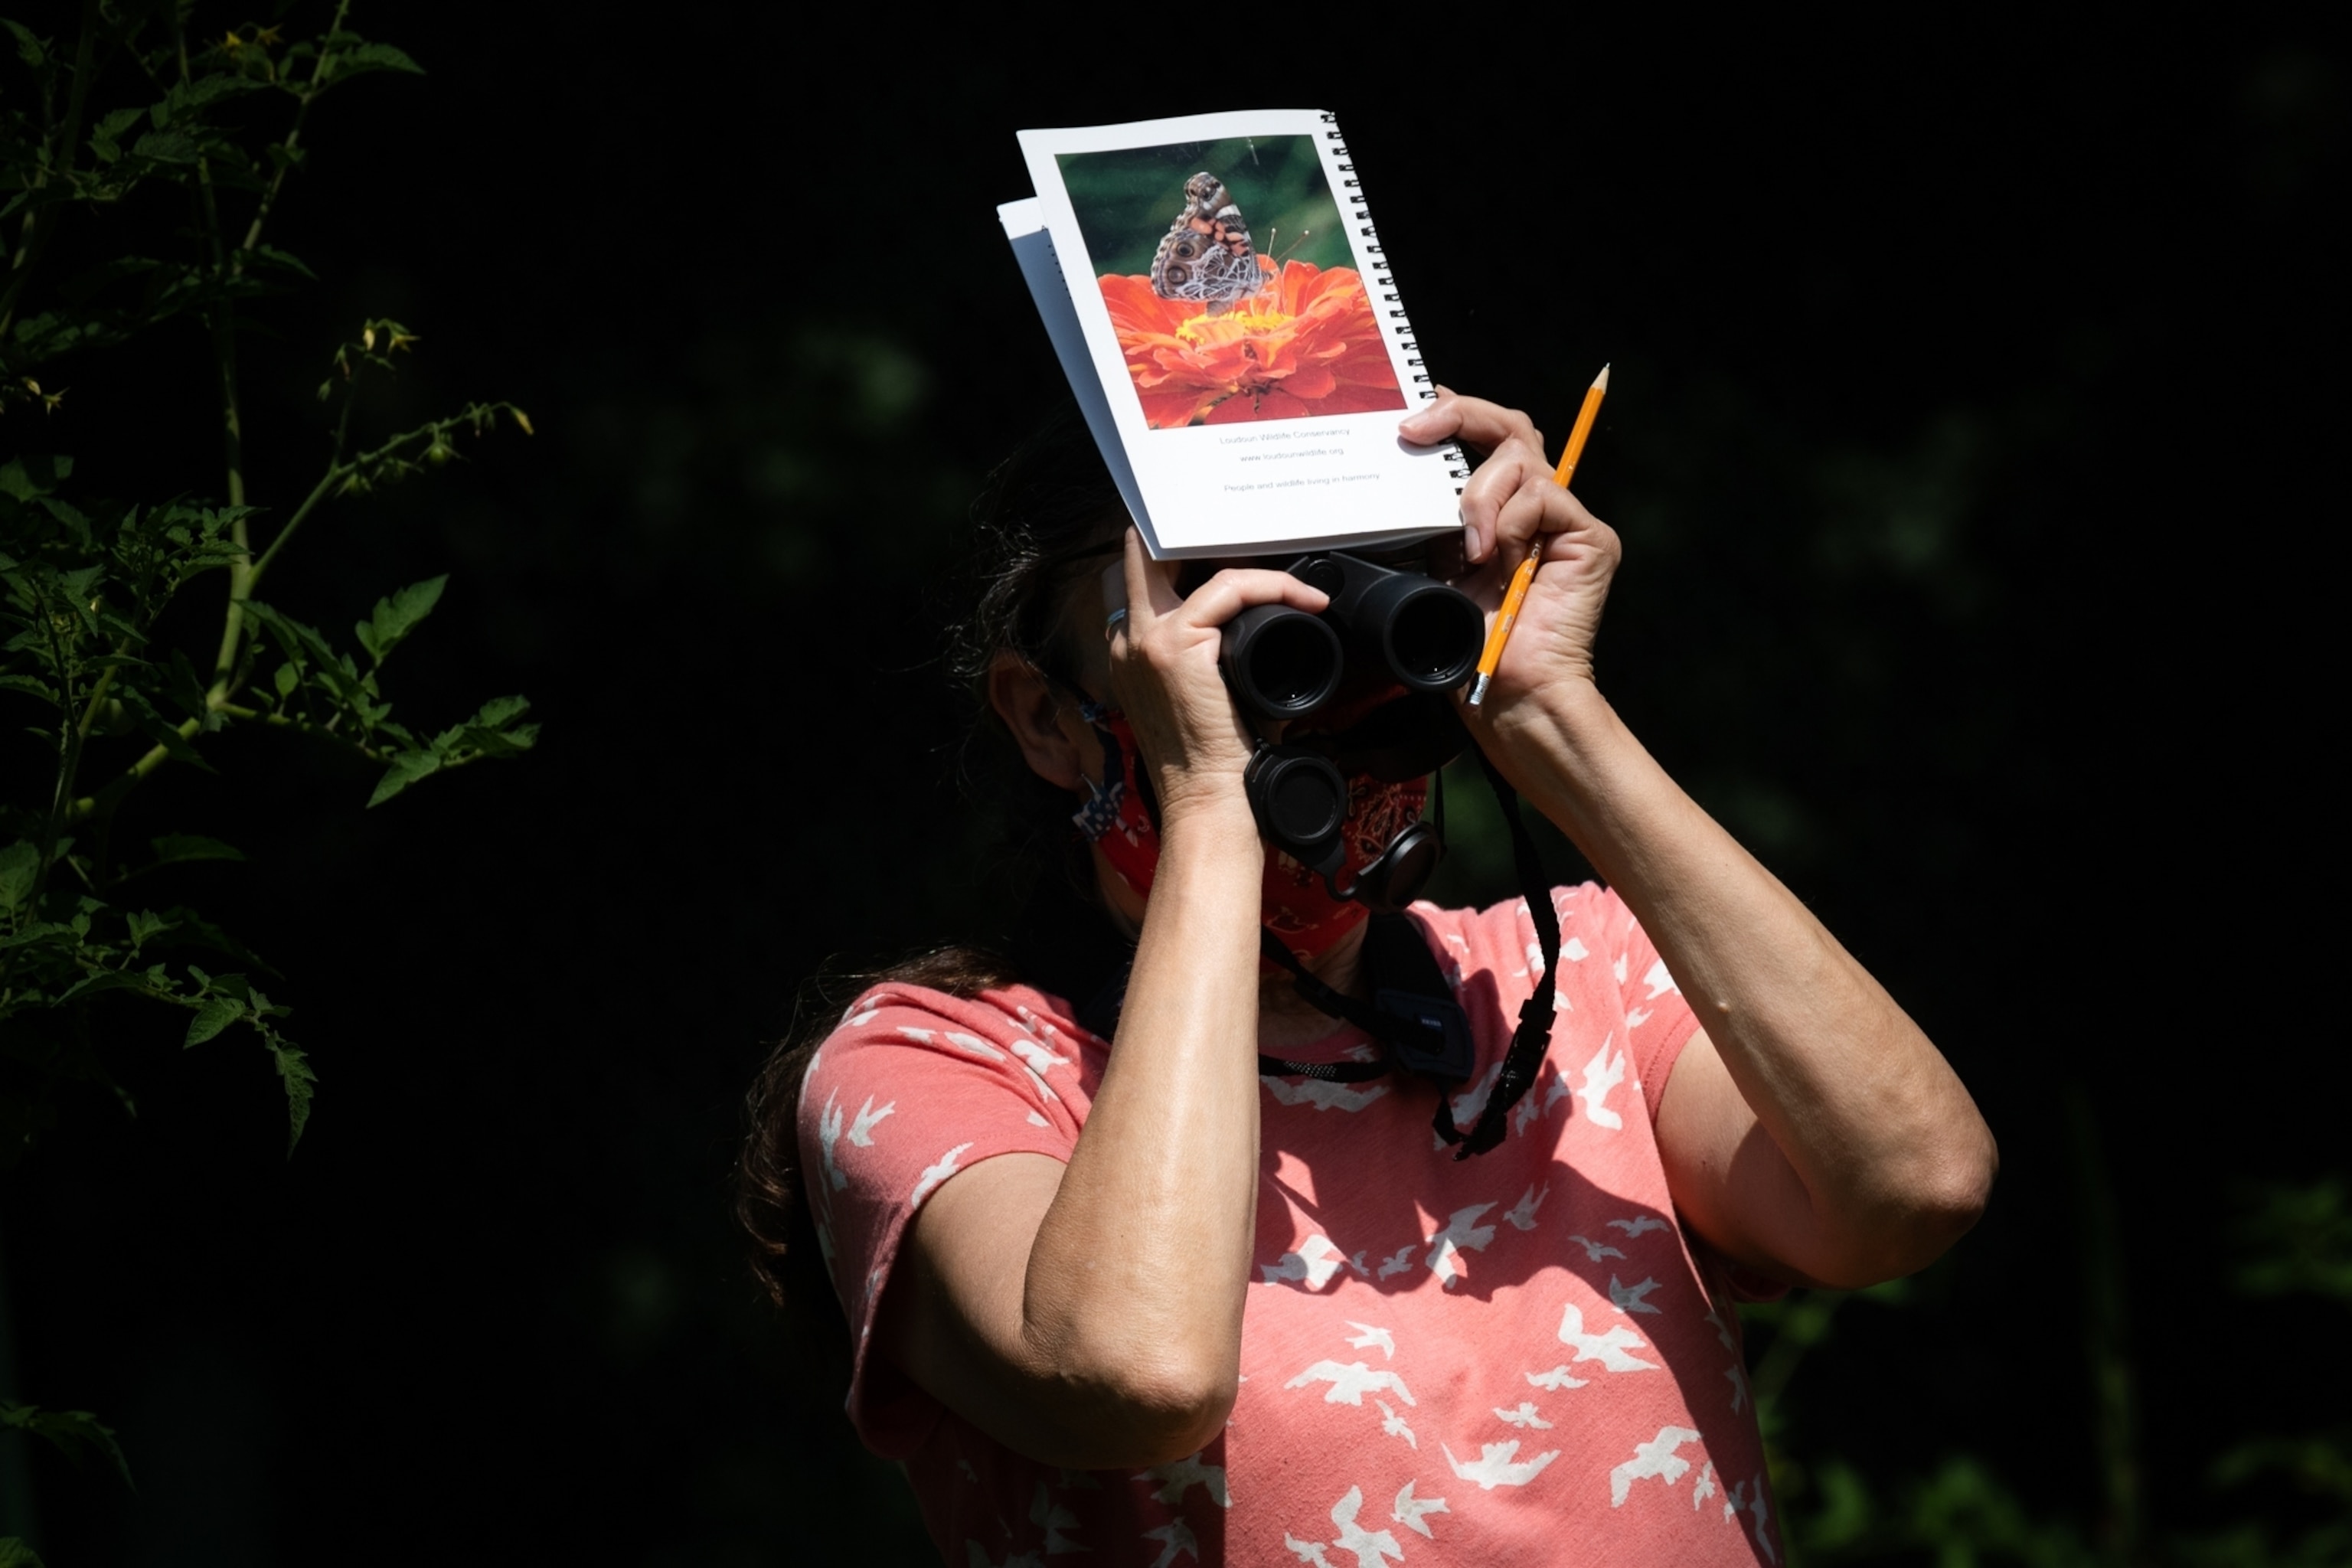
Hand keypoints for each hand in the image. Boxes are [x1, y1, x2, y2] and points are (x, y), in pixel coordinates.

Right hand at [1105, 527, 1328, 821]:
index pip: (1145, 579)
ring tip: (1290, 581)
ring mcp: (1144, 640)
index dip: (1186, 558)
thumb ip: (1216, 654)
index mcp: (1129, 652)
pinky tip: (1301, 599)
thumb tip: (1272, 621)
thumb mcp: (1210, 695)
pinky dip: (1269, 586)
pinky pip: (1227, 588)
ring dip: (1244, 561)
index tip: (1241, 566)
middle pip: (1146, 554)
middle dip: (1198, 540)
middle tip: (1255, 546)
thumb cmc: (1218, 759)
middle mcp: (1126, 640)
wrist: (1207, 800)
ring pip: (1187, 559)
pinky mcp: (1173, 645)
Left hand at [1399, 389, 1620, 712]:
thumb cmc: (1469, 640)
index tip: (1413, 411)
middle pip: (1511, 427)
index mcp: (1503, 510)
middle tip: (1416, 430)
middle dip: (1460, 416)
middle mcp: (1538, 507)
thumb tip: (1408, 456)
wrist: (1507, 690)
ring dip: (1479, 500)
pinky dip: (1509, 524)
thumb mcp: (1436, 562)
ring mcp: (1566, 519)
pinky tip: (1499, 561)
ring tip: (1470, 552)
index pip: (1488, 439)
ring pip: (1518, 459)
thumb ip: (1435, 513)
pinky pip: (1541, 495)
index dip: (1456, 412)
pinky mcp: (1590, 536)